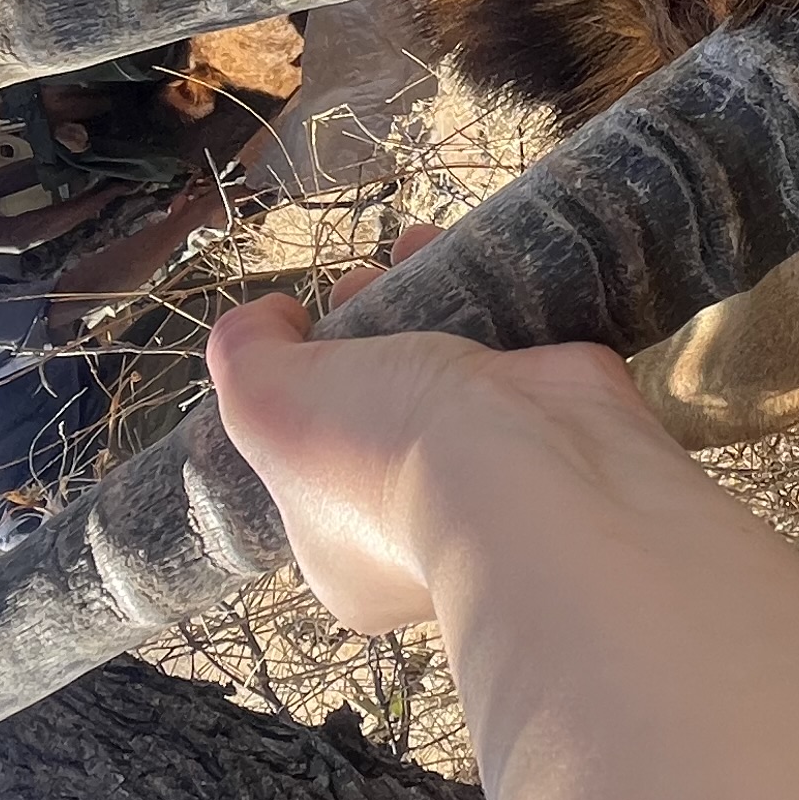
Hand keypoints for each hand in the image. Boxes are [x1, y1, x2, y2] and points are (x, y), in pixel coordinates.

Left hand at [207, 234, 650, 629]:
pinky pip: (515, 341)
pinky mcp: (555, 415)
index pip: (311, 466)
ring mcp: (499, 471)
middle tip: (360, 288)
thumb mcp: (266, 406)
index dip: (301, 391)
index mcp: (347, 550)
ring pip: (449, 370)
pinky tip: (462, 253)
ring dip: (425, 300)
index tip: (303, 333)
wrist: (528, 468)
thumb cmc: (383, 457)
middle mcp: (422, 521)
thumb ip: (243, 357)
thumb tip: (263, 320)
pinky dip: (493, 292)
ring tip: (409, 248)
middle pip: (380, 405)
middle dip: (364, 331)